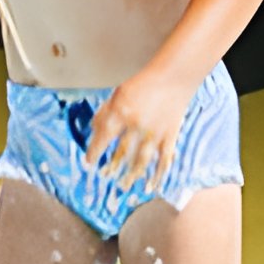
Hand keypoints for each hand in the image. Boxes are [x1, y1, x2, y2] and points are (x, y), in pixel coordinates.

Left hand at [84, 66, 193, 191]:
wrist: (174, 77)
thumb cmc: (145, 83)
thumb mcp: (118, 93)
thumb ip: (105, 112)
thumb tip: (92, 130)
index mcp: (122, 111)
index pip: (103, 137)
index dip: (94, 152)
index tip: (89, 163)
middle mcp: (137, 124)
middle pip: (121, 152)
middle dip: (112, 167)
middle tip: (105, 177)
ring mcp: (155, 132)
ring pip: (141, 160)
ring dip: (131, 175)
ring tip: (123, 186)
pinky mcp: (170, 136)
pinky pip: (163, 159)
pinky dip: (158, 174)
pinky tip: (151, 185)